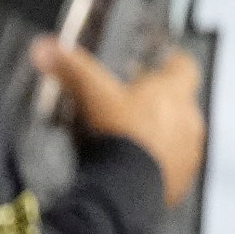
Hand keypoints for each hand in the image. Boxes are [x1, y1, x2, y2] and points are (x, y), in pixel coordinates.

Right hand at [33, 38, 203, 205]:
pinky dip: (157, 161)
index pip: (184, 66)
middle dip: (158, 100)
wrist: (128, 187)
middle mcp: (189, 119)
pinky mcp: (183, 178)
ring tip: (129, 135)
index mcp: (174, 92)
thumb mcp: (91, 93)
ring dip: (159, 132)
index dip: (171, 63)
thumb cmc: (118, 136)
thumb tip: (45, 47)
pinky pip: (173, 164)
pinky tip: (133, 164)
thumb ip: (71, 68)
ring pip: (178, 134)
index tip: (161, 63)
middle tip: (131, 101)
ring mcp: (189, 150)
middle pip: (179, 101)